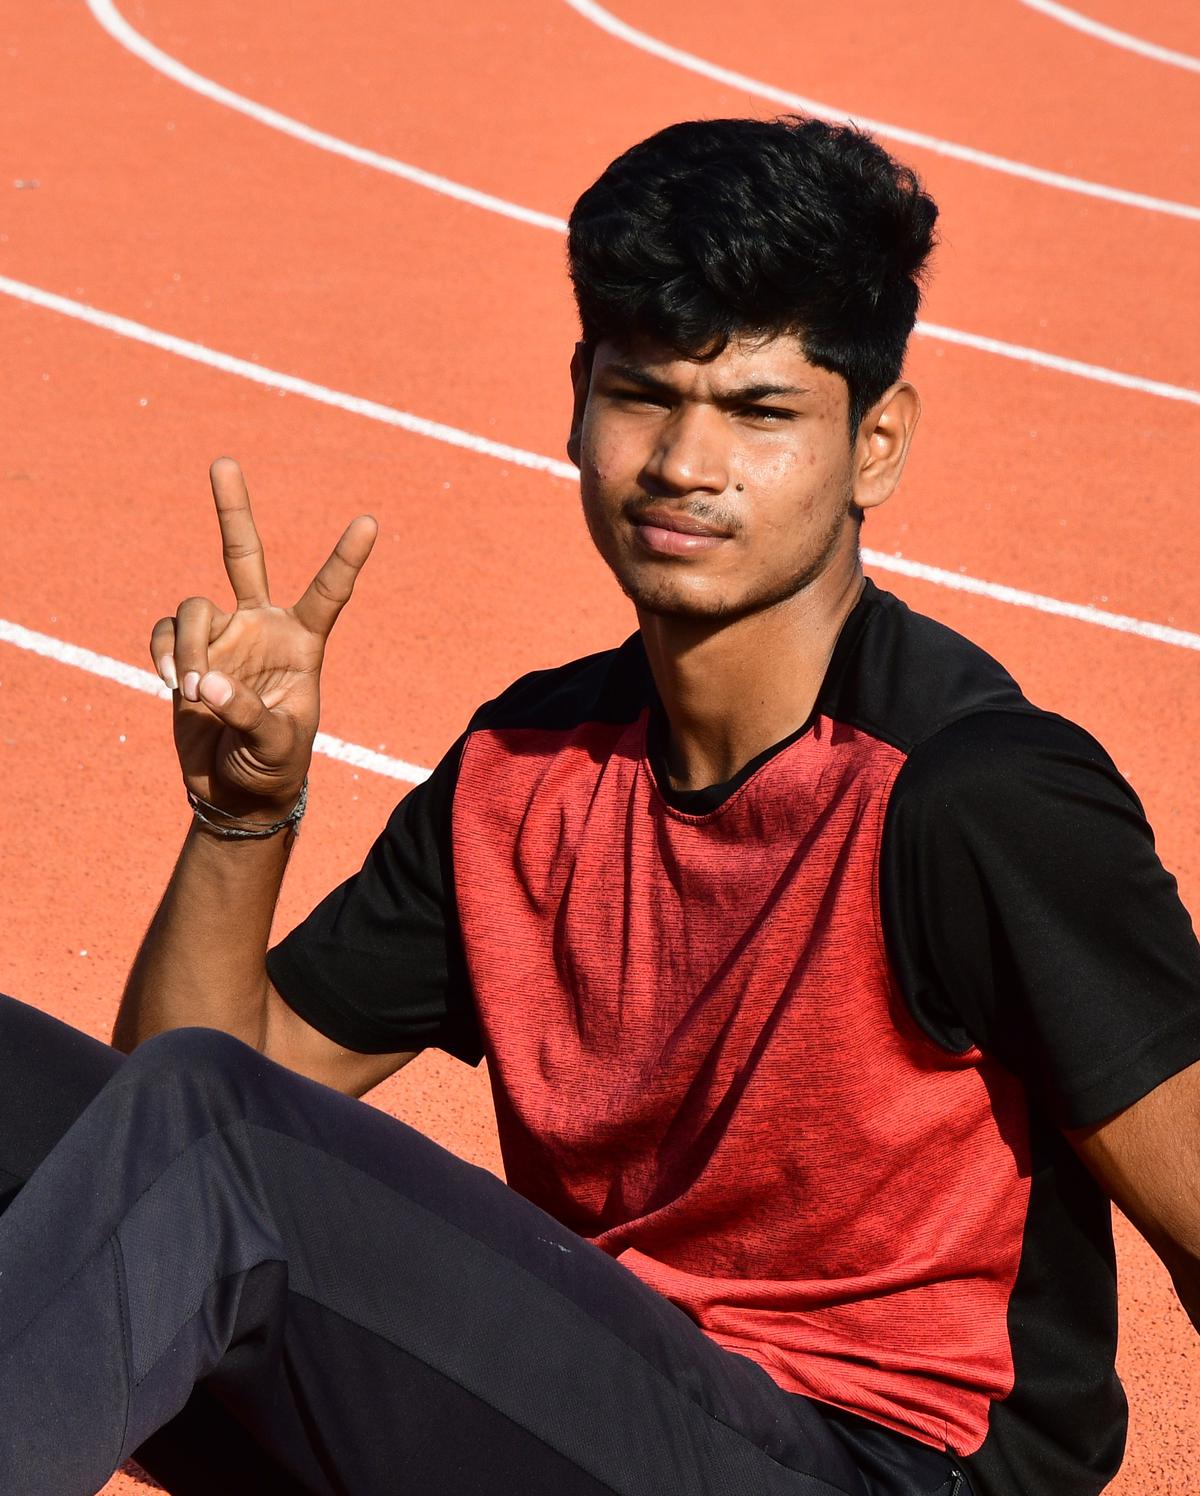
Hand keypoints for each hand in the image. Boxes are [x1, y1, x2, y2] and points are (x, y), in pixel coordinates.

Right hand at [151, 458, 377, 817]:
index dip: (346, 558)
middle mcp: (261, 628)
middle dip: (232, 509)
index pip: (327, 593)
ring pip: (194, 608)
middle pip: (243, 555)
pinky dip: (166, 654)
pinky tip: (173, 684)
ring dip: (188, 646)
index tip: (370, 522)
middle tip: (223, 462)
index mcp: (303, 643)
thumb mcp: (277, 744)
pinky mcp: (185, 654)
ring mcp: (221, 637)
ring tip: (192, 690)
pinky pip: (165, 633)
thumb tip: (207, 681)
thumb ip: (247, 712)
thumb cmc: (274, 766)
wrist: (235, 790)